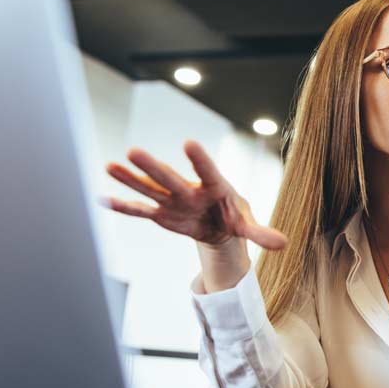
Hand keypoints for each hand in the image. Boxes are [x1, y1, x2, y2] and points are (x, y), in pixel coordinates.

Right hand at [102, 140, 286, 250]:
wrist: (217, 223)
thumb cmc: (233, 215)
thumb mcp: (248, 224)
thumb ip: (261, 232)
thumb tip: (284, 244)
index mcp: (214, 186)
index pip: (207, 170)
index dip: (199, 159)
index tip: (189, 143)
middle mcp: (189, 189)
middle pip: (170, 177)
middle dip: (152, 166)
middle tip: (133, 150)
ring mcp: (172, 200)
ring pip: (150, 189)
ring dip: (130, 180)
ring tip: (109, 166)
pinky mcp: (161, 214)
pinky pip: (141, 210)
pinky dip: (124, 207)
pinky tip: (104, 199)